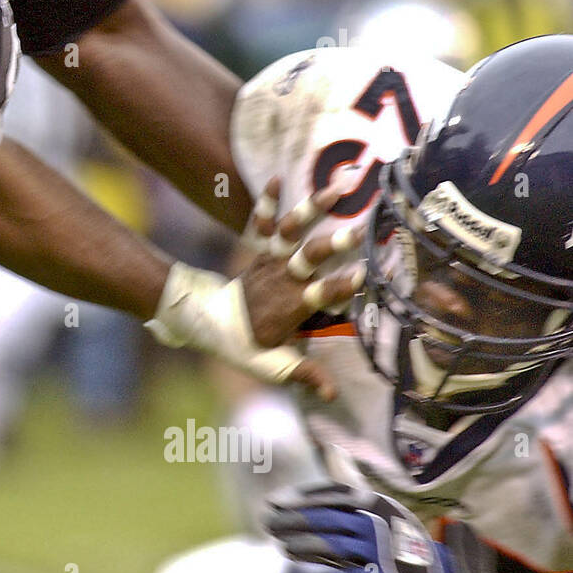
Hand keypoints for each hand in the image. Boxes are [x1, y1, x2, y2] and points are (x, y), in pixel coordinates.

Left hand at [146, 180, 363, 398]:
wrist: (207, 323)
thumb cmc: (244, 347)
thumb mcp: (271, 367)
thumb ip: (303, 376)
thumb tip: (333, 395)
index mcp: (291, 309)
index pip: (321, 297)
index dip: (342, 286)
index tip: (365, 273)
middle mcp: (282, 280)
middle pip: (309, 259)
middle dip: (333, 245)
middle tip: (358, 229)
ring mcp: (270, 262)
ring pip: (291, 232)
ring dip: (312, 209)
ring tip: (336, 187)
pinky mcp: (259, 253)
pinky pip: (260, 224)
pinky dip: (266, 201)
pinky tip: (275, 177)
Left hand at [267, 482, 495, 572]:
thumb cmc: (400, 536)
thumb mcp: (381, 505)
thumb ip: (352, 485)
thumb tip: (332, 448)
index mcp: (374, 503)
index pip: (330, 495)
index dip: (299, 498)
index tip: (274, 501)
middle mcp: (375, 523)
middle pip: (325, 519)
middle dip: (293, 521)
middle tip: (268, 523)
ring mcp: (378, 550)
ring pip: (331, 546)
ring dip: (302, 547)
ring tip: (282, 548)